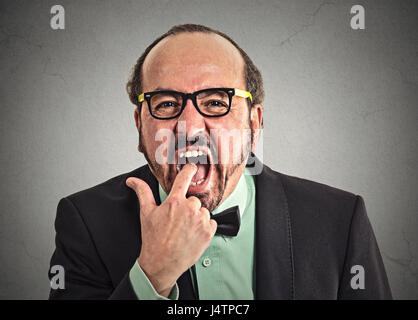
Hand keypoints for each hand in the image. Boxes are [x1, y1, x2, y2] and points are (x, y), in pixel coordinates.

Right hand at [126, 164, 216, 296]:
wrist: (162, 263)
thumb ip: (143, 193)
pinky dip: (205, 227)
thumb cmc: (153, 239)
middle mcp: (190, 208)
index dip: (190, 169)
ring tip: (185, 230)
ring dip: (197, 217)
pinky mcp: (208, 232)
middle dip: (188, 207)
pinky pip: (211, 222)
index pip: (185, 177)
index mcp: (175, 201)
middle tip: (178, 221)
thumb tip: (132, 180)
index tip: (193, 167)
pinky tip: (193, 234)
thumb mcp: (146, 213)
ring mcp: (200, 220)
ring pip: (203, 211)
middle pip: (194, 200)